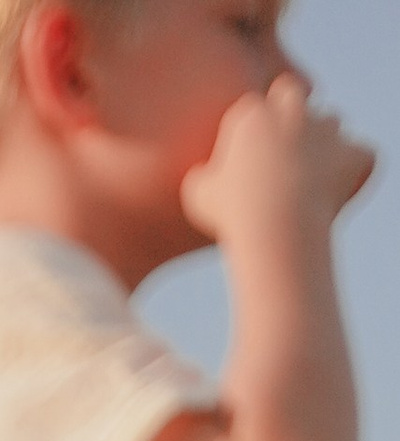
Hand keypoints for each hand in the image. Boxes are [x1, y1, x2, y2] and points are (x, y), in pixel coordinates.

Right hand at [184, 77, 374, 248]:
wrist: (277, 227)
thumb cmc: (232, 213)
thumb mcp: (198, 195)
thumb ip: (200, 177)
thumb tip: (202, 176)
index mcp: (252, 114)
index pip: (253, 107)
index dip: (252, 130)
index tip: (249, 158)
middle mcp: (292, 110)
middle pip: (293, 94)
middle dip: (291, 113)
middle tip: (283, 150)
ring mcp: (326, 128)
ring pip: (331, 122)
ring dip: (323, 141)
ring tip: (310, 177)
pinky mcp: (353, 152)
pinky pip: (361, 156)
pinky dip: (353, 170)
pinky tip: (336, 193)